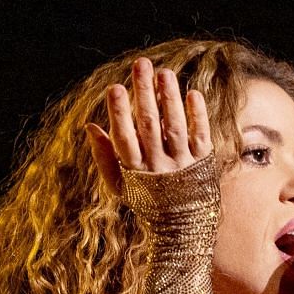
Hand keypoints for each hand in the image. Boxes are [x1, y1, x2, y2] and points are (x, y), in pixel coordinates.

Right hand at [84, 57, 215, 193]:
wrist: (181, 228)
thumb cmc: (146, 200)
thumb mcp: (119, 185)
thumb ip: (104, 156)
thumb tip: (90, 126)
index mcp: (134, 169)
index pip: (124, 136)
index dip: (119, 112)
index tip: (116, 87)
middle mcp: (158, 166)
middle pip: (150, 125)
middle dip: (144, 93)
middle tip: (141, 64)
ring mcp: (182, 165)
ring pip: (175, 127)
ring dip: (170, 98)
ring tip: (165, 72)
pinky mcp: (203, 164)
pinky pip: (201, 136)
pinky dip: (198, 115)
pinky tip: (193, 93)